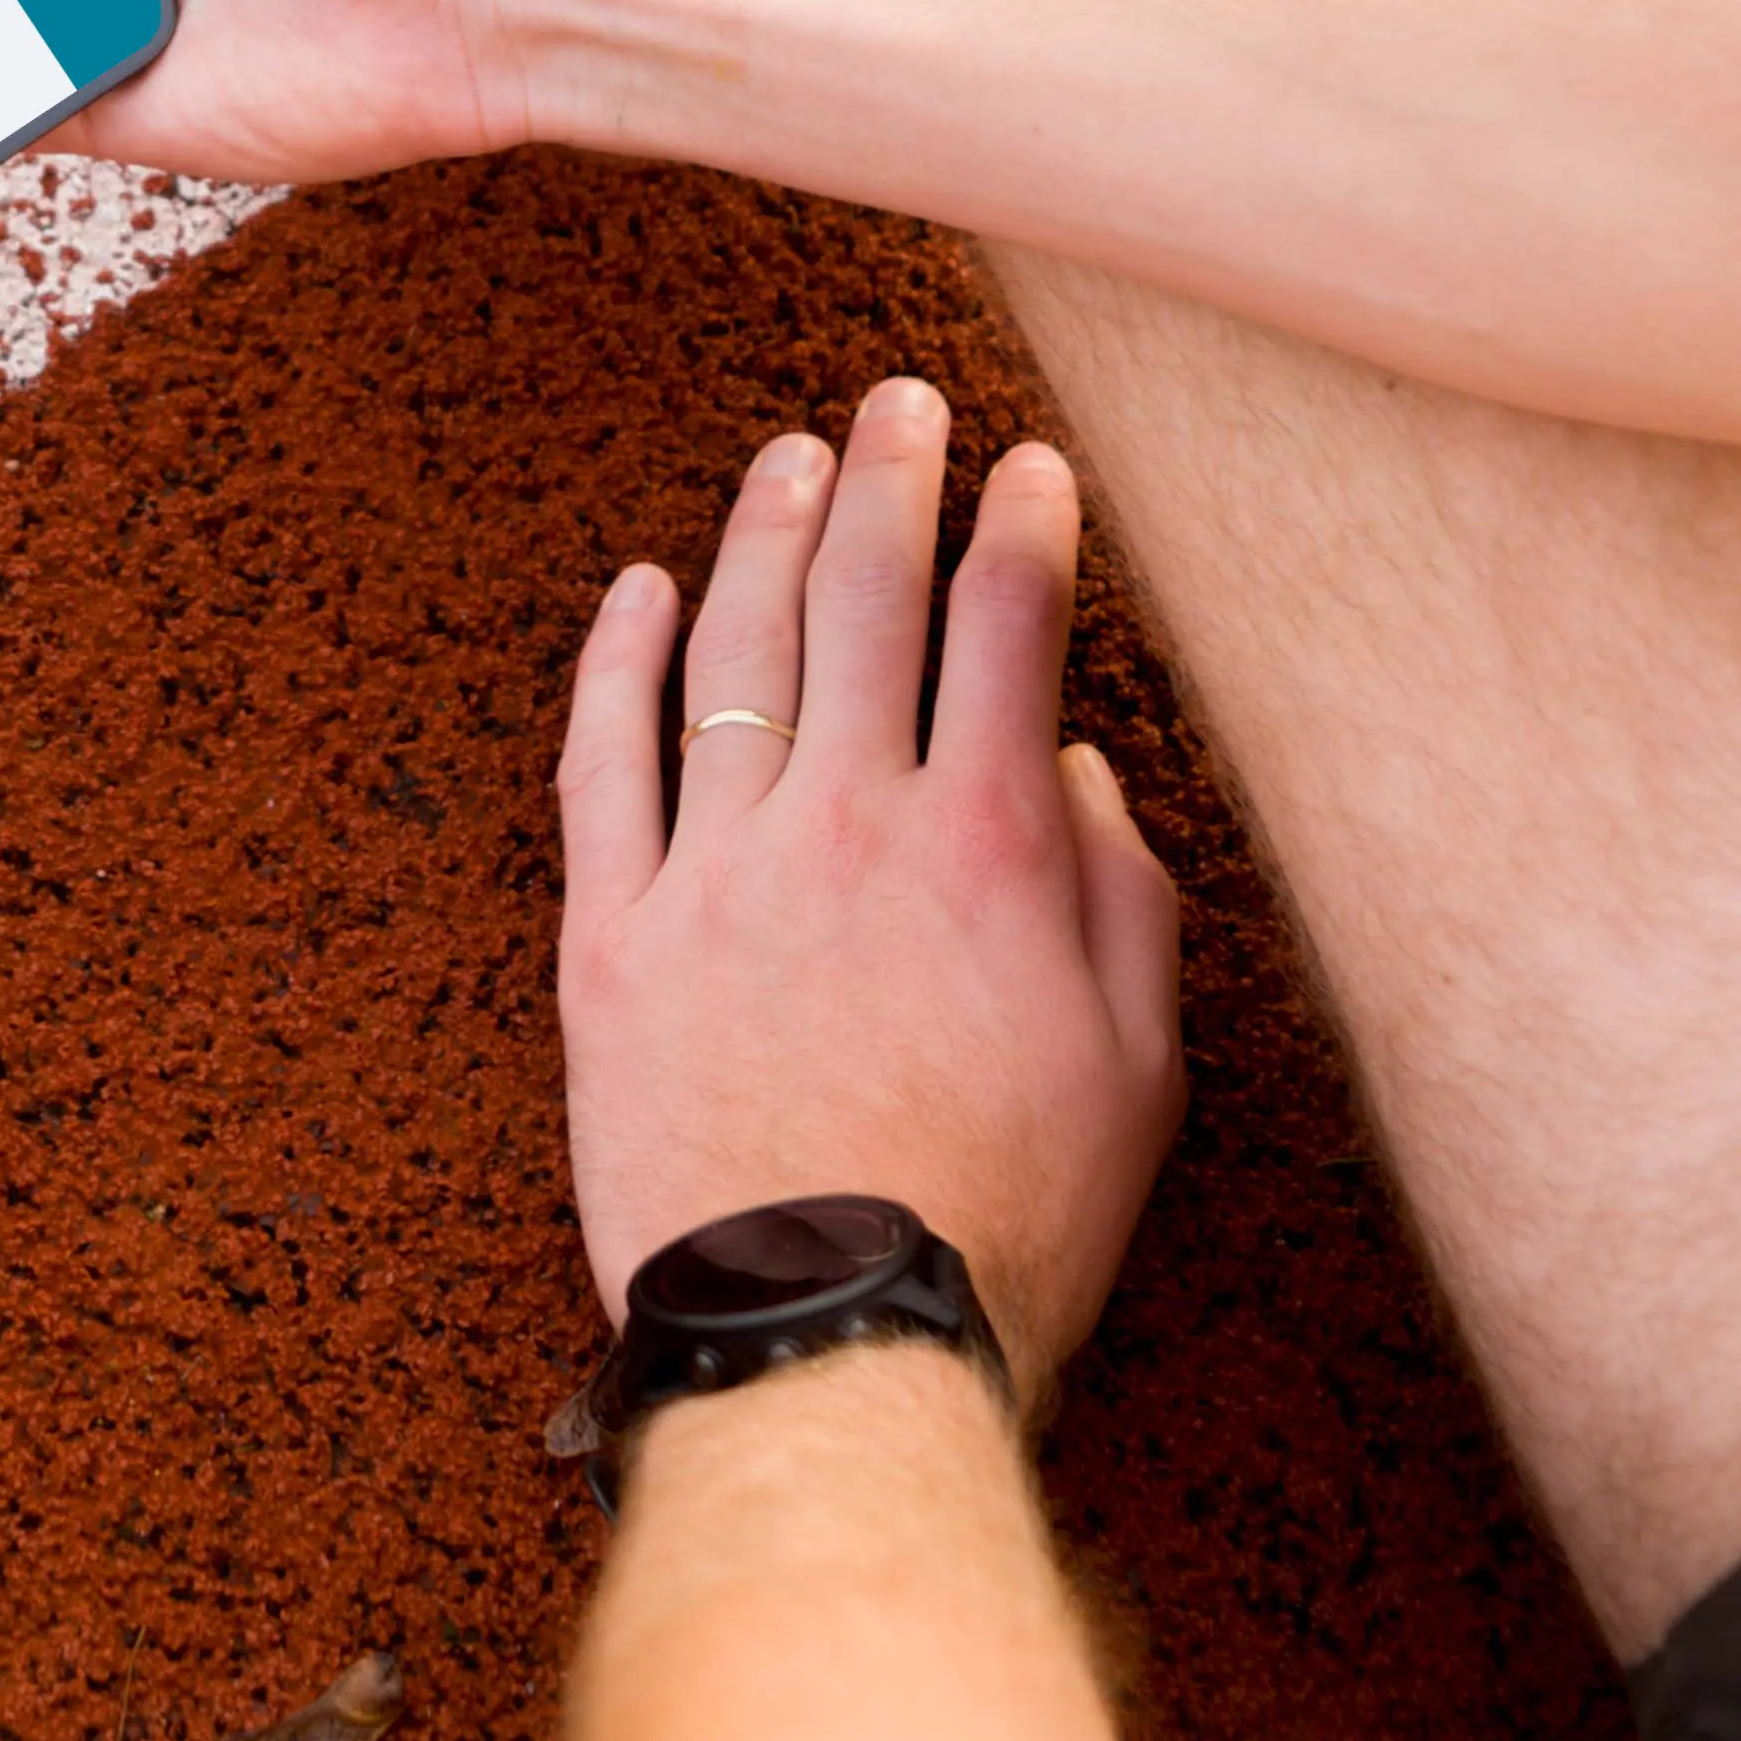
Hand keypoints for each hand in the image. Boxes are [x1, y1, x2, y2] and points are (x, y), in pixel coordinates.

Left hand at [554, 382, 1183, 1404]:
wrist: (827, 1337)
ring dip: (761, 535)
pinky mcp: (610, 938)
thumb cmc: (1005, 1222)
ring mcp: (715, 873)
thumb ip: (1121, 898)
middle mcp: (847, 827)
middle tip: (897, 402)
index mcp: (988, 848)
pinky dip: (615, 662)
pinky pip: (601, 764)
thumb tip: (1073, 765)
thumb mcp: (1139, 1072)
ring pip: (732, 654)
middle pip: (864, 599)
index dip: (1024, 524)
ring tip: (787, 458)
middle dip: (888, 478)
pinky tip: (635, 589)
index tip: (1031, 464)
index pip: (1008, 626)